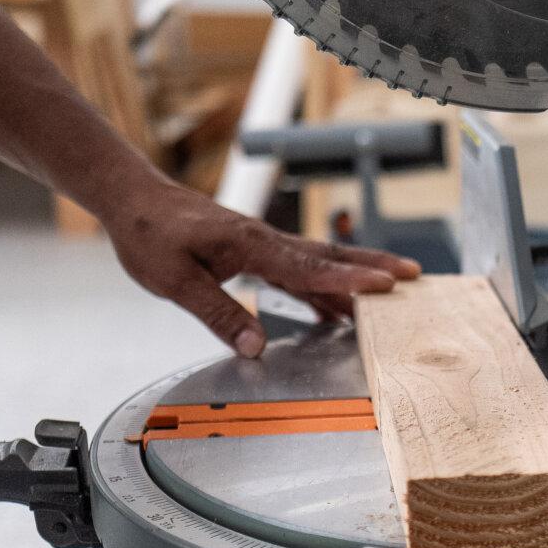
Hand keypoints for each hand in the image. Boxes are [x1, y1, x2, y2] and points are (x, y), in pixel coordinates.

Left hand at [103, 182, 420, 356]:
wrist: (134, 200)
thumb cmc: (150, 234)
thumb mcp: (175, 281)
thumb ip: (218, 313)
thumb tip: (255, 347)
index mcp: (250, 245)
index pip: (308, 267)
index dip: (347, 282)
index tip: (384, 287)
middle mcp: (264, 241)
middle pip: (328, 256)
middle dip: (373, 267)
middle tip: (412, 275)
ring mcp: (262, 244)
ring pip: (319, 261)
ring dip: (355, 275)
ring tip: (391, 291)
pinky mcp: (254, 251)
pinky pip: (299, 270)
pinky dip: (323, 286)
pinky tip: (334, 308)